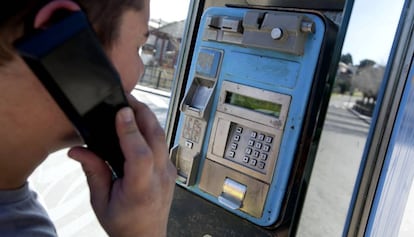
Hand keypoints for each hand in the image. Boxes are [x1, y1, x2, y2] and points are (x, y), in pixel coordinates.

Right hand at [68, 95, 176, 236]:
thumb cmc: (124, 223)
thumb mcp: (101, 202)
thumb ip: (93, 173)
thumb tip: (78, 150)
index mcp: (141, 190)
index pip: (140, 155)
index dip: (131, 131)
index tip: (121, 111)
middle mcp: (159, 178)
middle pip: (157, 138)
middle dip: (143, 113)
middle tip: (126, 97)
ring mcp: (168, 173)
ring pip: (162, 138)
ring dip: (148, 119)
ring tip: (132, 105)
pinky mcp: (170, 169)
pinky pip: (163, 144)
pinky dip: (151, 130)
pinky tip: (140, 123)